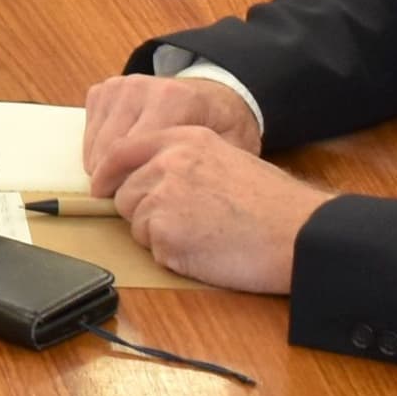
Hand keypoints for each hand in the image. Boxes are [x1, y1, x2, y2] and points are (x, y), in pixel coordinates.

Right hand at [83, 72, 262, 186]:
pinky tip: (124, 161)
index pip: (135, 152)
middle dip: (118, 183)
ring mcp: (120, 86)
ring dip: (107, 171)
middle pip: (111, 151)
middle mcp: (142, 86)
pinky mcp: (104, 91)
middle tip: (136, 202)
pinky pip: (88, 134)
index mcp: (173, 98)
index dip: (135, 186)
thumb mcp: (232, 147)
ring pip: (96, 146)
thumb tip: (183, 203)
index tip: (142, 208)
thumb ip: (208, 168)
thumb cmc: (222, 126)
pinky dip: (99, 153)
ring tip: (131, 183)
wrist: (215, 95)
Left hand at [105, 128, 329, 295]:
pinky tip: (206, 250)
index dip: (108, 173)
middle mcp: (168, 162)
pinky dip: (173, 256)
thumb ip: (184, 160)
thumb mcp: (227, 158)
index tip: (99, 186)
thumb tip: (147, 178)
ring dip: (159, 235)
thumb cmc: (271, 204)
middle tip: (191, 223)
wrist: (297, 233)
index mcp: (185, 138)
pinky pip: (152, 250)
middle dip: (146, 212)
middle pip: (125, 194)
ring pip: (135, 224)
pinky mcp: (164, 232)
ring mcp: (163, 196)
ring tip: (203, 234)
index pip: (123, 150)